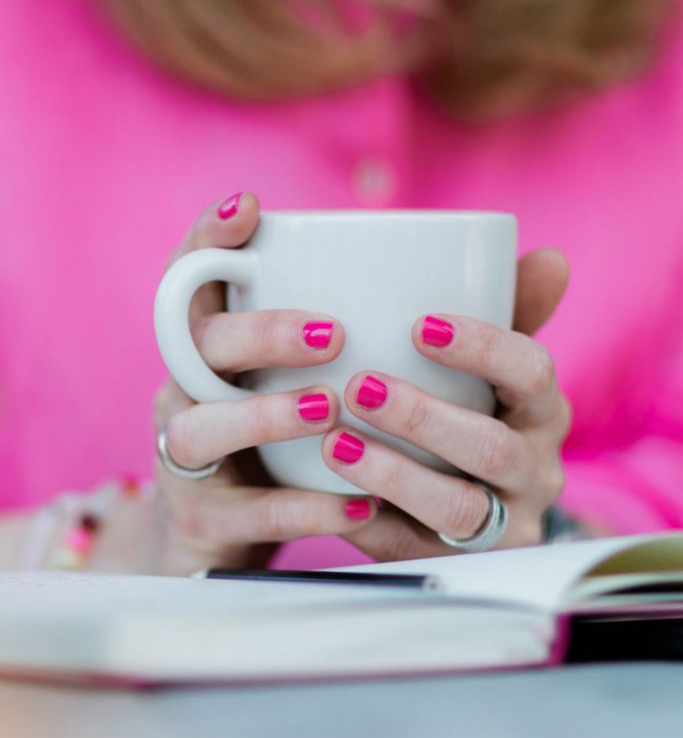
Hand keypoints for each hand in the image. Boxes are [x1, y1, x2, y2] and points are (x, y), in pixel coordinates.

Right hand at [152, 193, 377, 574]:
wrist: (227, 529)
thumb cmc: (288, 433)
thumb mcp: (309, 373)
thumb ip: (387, 325)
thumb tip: (511, 264)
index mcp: (208, 344)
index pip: (190, 278)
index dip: (209, 240)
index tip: (250, 208)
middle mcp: (184, 389)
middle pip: (196, 346)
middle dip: (260, 332)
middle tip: (333, 333)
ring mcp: (183, 456)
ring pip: (199, 428)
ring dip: (266, 415)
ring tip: (331, 408)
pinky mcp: (202, 517)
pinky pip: (246, 512)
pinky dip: (303, 508)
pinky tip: (360, 505)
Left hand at [319, 250, 571, 559]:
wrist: (486, 497)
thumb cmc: (478, 405)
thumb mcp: (495, 363)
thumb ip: (511, 308)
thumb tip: (549, 257)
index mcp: (544, 409)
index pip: (532, 373)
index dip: (481, 347)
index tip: (419, 324)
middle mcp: (536, 468)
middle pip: (492, 447)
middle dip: (423, 417)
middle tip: (360, 386)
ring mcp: (505, 523)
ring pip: (457, 507)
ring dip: (392, 474)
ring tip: (333, 444)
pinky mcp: (461, 564)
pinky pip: (416, 551)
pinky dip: (372, 524)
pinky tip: (331, 497)